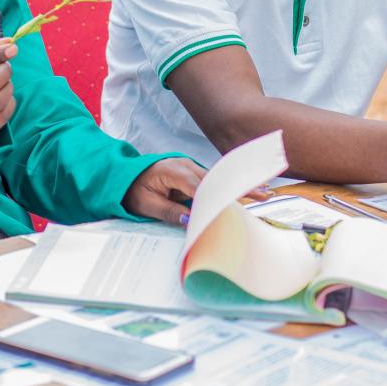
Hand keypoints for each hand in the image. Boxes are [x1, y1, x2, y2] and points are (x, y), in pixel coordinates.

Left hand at [121, 159, 271, 225]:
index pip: (200, 185)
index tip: (236, 206)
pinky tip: (246, 191)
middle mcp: (186, 165)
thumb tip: (190, 220)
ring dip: (238, 187)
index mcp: (173, 170)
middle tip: (263, 196)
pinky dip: (227, 187)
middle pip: (216, 179)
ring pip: (217, 180)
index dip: (218, 196)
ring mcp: (190, 168)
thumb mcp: (146, 204)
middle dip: (238, 188)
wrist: (123, 177)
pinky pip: (212, 181)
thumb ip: (168, 211)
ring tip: (263, 193)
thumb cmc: (132, 190)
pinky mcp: (192, 174)